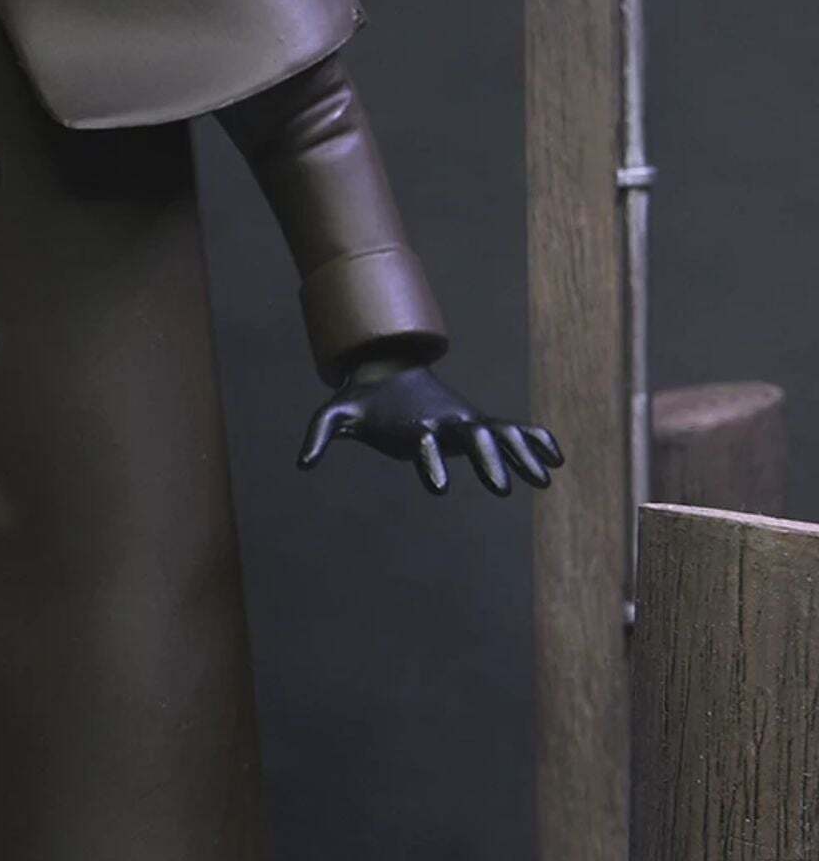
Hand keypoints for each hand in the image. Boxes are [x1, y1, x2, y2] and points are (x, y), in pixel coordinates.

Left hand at [298, 358, 562, 496]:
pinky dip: (535, 440)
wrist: (388, 370)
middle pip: (473, 439)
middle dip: (488, 463)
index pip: (424, 444)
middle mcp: (446, 421)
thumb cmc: (362, 401)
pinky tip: (557, 459)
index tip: (438, 489)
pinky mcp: (475, 422)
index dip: (429, 463)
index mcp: (415, 423)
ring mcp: (465, 420)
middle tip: (503, 491)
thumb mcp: (336, 414)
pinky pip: (513, 430)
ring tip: (546, 480)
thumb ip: (320, 434)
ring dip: (523, 454)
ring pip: (501, 435)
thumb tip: (302, 464)